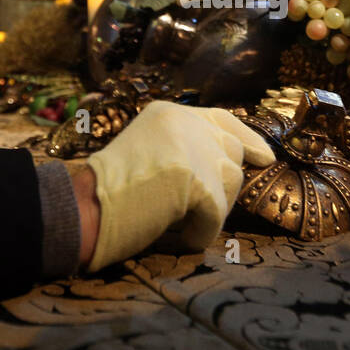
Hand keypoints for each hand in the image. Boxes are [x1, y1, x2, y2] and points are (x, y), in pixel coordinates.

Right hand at [83, 101, 274, 270]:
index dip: (247, 138)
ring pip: (230, 182)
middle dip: (223, 183)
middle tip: (204, 206)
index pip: (222, 119)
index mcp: (170, 112)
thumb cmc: (108, 190)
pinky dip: (201, 233)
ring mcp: (194, 150)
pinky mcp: (198, 183)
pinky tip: (180, 236)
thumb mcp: (147, 148)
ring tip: (180, 219)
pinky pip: (216, 216)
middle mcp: (185, 122)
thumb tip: (227, 165)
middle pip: (230, 152)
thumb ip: (182, 147)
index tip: (265, 156)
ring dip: (212, 208)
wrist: (85, 208)